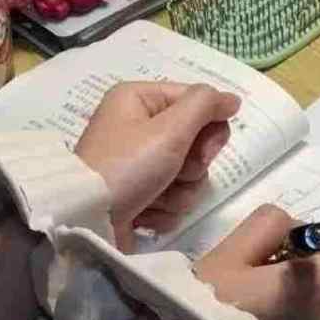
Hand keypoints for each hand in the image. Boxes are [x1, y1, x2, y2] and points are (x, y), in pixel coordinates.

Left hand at [75, 82, 240, 249]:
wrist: (88, 220)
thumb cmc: (127, 167)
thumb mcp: (169, 129)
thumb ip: (204, 106)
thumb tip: (231, 99)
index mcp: (139, 99)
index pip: (197, 103)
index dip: (209, 128)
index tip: (204, 149)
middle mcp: (137, 126)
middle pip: (196, 141)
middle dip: (192, 165)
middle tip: (176, 173)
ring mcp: (138, 164)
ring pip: (188, 175)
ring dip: (179, 191)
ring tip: (154, 198)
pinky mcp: (138, 195)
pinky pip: (172, 198)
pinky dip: (164, 209)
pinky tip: (144, 213)